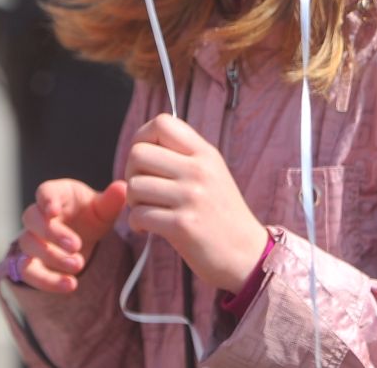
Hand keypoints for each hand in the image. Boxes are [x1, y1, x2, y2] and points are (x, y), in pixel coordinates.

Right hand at [11, 178, 127, 293]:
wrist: (83, 237)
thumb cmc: (89, 215)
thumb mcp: (103, 209)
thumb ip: (112, 200)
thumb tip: (122, 188)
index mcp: (56, 195)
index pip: (44, 192)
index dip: (46, 200)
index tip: (53, 211)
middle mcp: (38, 215)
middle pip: (32, 218)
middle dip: (52, 233)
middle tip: (76, 245)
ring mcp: (31, 238)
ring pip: (28, 244)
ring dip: (52, 257)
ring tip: (79, 265)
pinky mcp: (30, 262)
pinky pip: (29, 272)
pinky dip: (47, 281)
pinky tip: (69, 285)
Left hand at [123, 114, 269, 291]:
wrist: (246, 254)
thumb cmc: (222, 214)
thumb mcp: (213, 173)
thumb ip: (184, 155)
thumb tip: (145, 143)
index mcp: (205, 153)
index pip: (162, 123)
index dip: (142, 137)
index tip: (144, 159)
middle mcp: (199, 170)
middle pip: (138, 153)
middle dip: (131, 172)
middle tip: (143, 189)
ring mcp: (191, 197)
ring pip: (134, 186)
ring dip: (133, 202)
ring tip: (148, 210)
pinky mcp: (182, 226)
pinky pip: (139, 214)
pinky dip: (136, 223)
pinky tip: (148, 228)